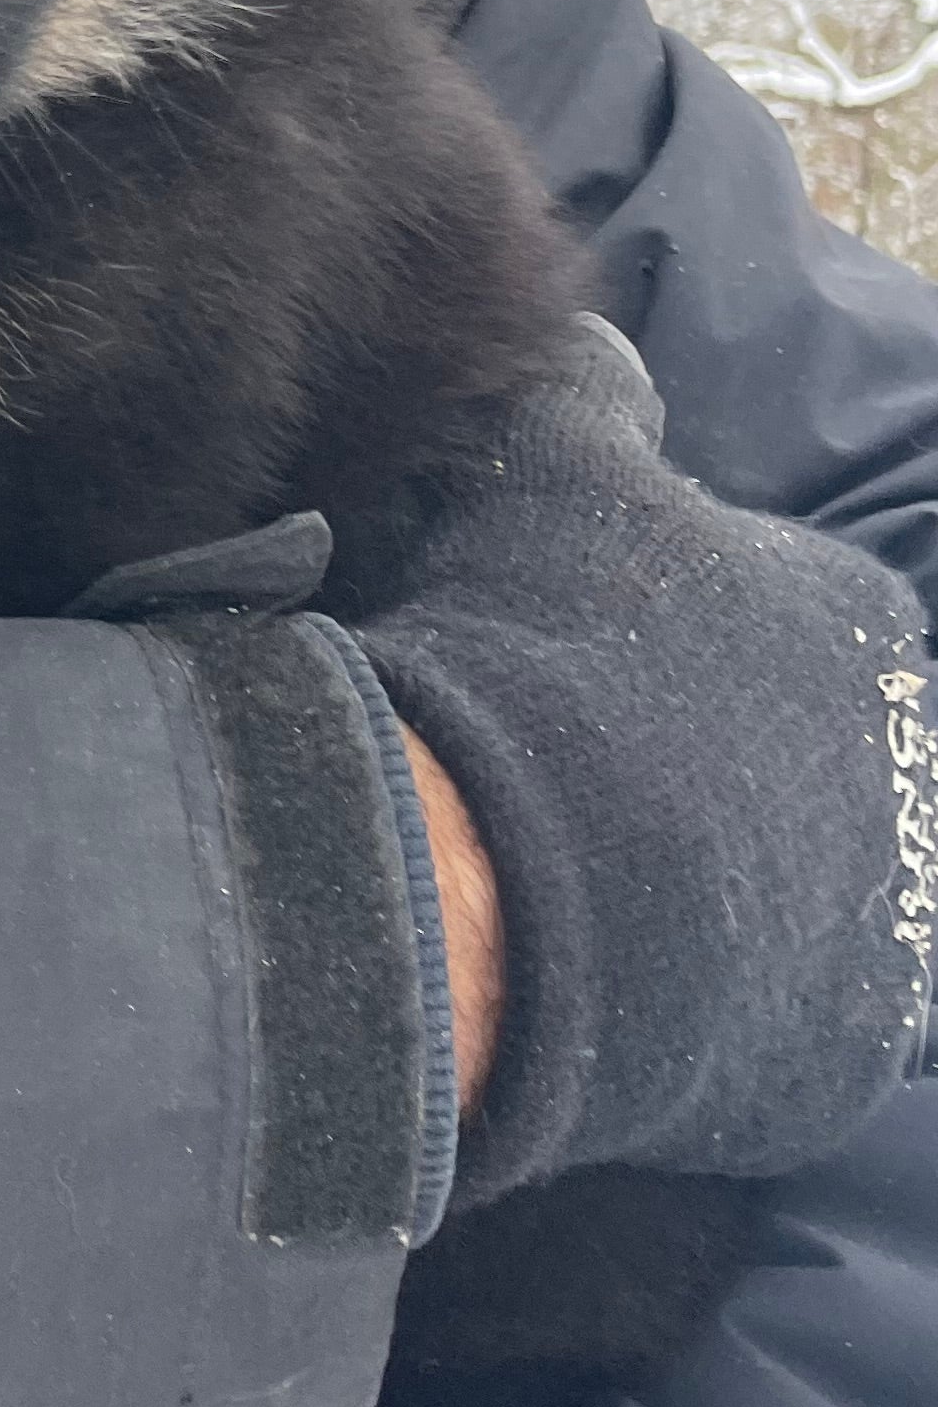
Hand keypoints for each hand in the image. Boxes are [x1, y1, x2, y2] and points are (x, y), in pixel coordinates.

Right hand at [354, 315, 927, 1202]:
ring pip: (801, 896)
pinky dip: (709, 1008)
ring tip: (593, 893)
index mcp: (867, 625)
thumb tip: (601, 346)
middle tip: (588, 785)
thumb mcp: (547, 465)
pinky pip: (773, 1022)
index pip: (794, 625)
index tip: (595, 672)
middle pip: (805, 765)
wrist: (510, 874)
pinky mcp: (835, 1061)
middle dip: (715, 773)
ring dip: (722, 891)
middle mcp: (913, 775)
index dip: (679, 645)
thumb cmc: (543, 650)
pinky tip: (616, 984)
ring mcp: (887, 932)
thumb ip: (590, 393)